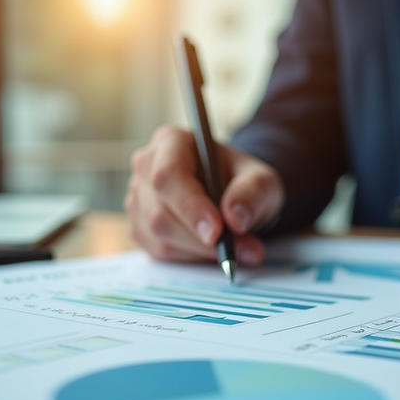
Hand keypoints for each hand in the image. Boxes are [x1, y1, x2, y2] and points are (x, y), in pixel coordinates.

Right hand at [125, 125, 284, 264]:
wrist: (232, 196)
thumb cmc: (242, 181)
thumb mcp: (262, 180)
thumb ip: (254, 192)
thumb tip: (235, 217)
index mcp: (171, 142)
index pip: (169, 175)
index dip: (191, 206)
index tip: (217, 231)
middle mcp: (146, 167)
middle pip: (160, 212)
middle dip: (201, 239)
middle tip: (240, 250)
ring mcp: (138, 198)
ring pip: (159, 236)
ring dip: (199, 251)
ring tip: (235, 250)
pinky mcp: (139, 226)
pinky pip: (159, 251)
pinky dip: (189, 257)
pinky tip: (210, 249)